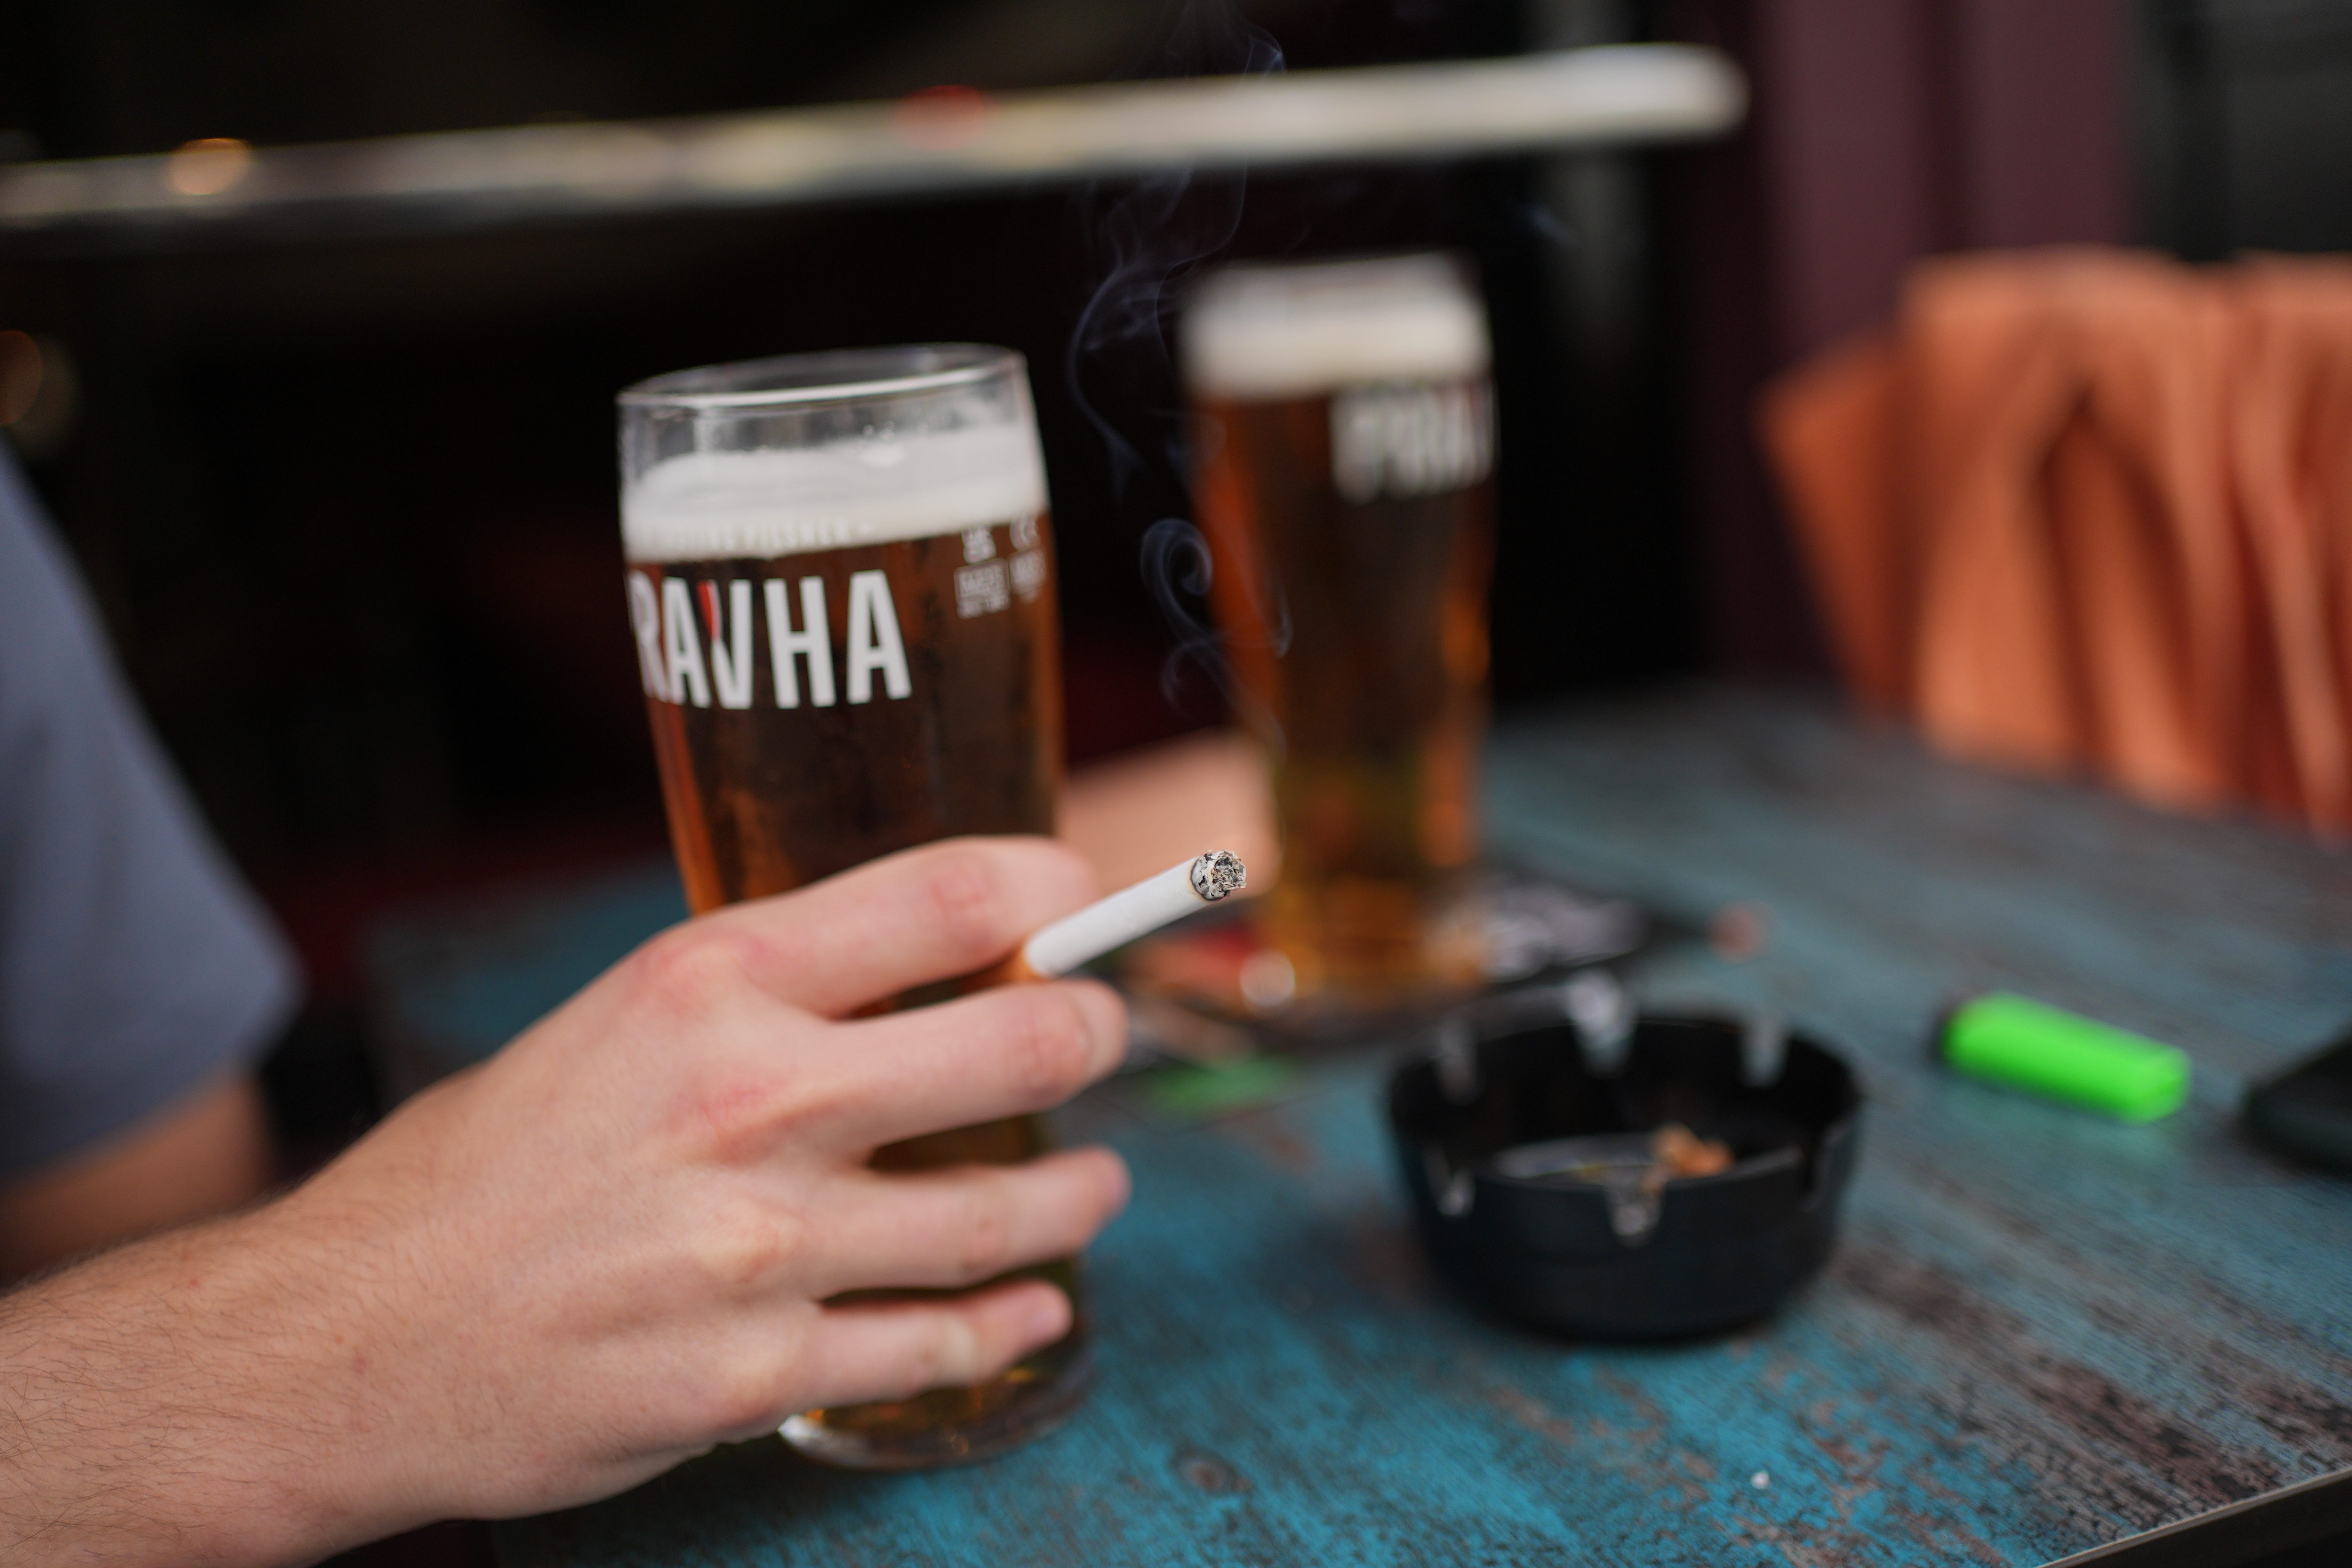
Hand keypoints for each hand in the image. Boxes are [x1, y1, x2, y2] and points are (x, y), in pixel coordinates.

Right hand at [0, 837, 1130, 1565]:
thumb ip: (766, 991)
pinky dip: (1008, 1323)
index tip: (1081, 901)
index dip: (1051, 889)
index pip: (945, 895)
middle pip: (1020, 1046)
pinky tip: (1036, 1307)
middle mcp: (750, 1103)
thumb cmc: (484, 1167)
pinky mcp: (754, 1376)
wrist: (347, 1338)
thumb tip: (924, 964)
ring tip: (1099, 1185)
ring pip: (1003, 1215)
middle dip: (1094, 1033)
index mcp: (709, 985)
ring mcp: (761, 1250)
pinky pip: (934, 1344)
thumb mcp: (618, 1022)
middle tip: (1106, 1036)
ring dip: (1078, 1195)